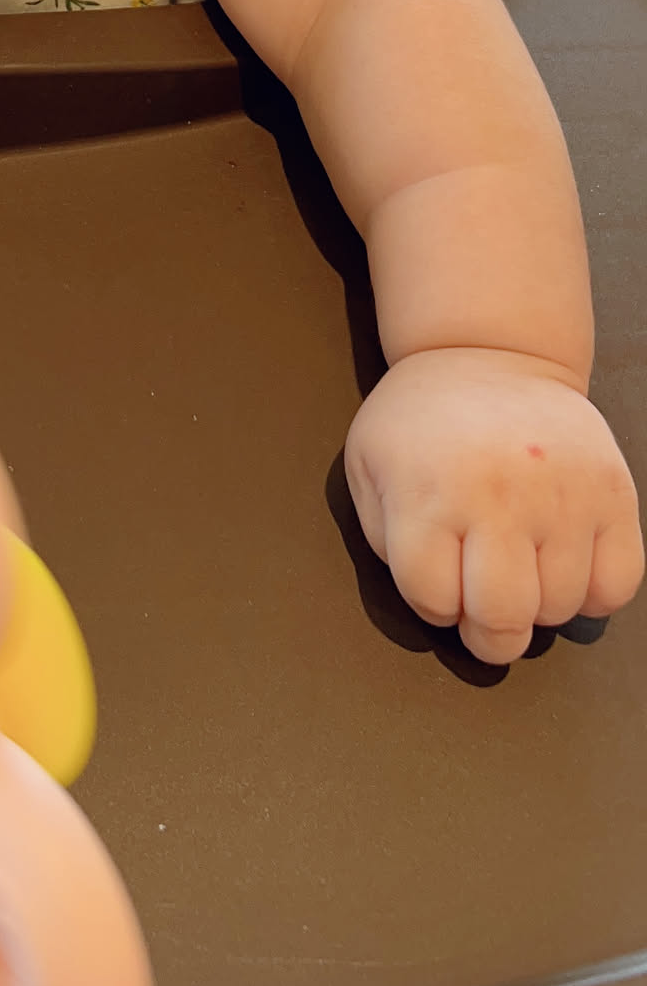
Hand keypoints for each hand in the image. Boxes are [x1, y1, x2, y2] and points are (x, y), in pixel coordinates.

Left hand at [344, 347, 643, 663]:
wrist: (488, 351)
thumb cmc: (422, 421)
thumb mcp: (368, 466)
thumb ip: (386, 539)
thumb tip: (436, 602)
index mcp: (428, 491)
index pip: (434, 599)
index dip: (434, 604)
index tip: (439, 581)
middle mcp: (499, 495)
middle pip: (503, 616)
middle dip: (489, 634)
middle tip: (485, 614)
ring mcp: (563, 494)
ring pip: (560, 606)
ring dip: (539, 606)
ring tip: (521, 566)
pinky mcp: (612, 491)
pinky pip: (616, 584)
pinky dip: (593, 594)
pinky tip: (564, 563)